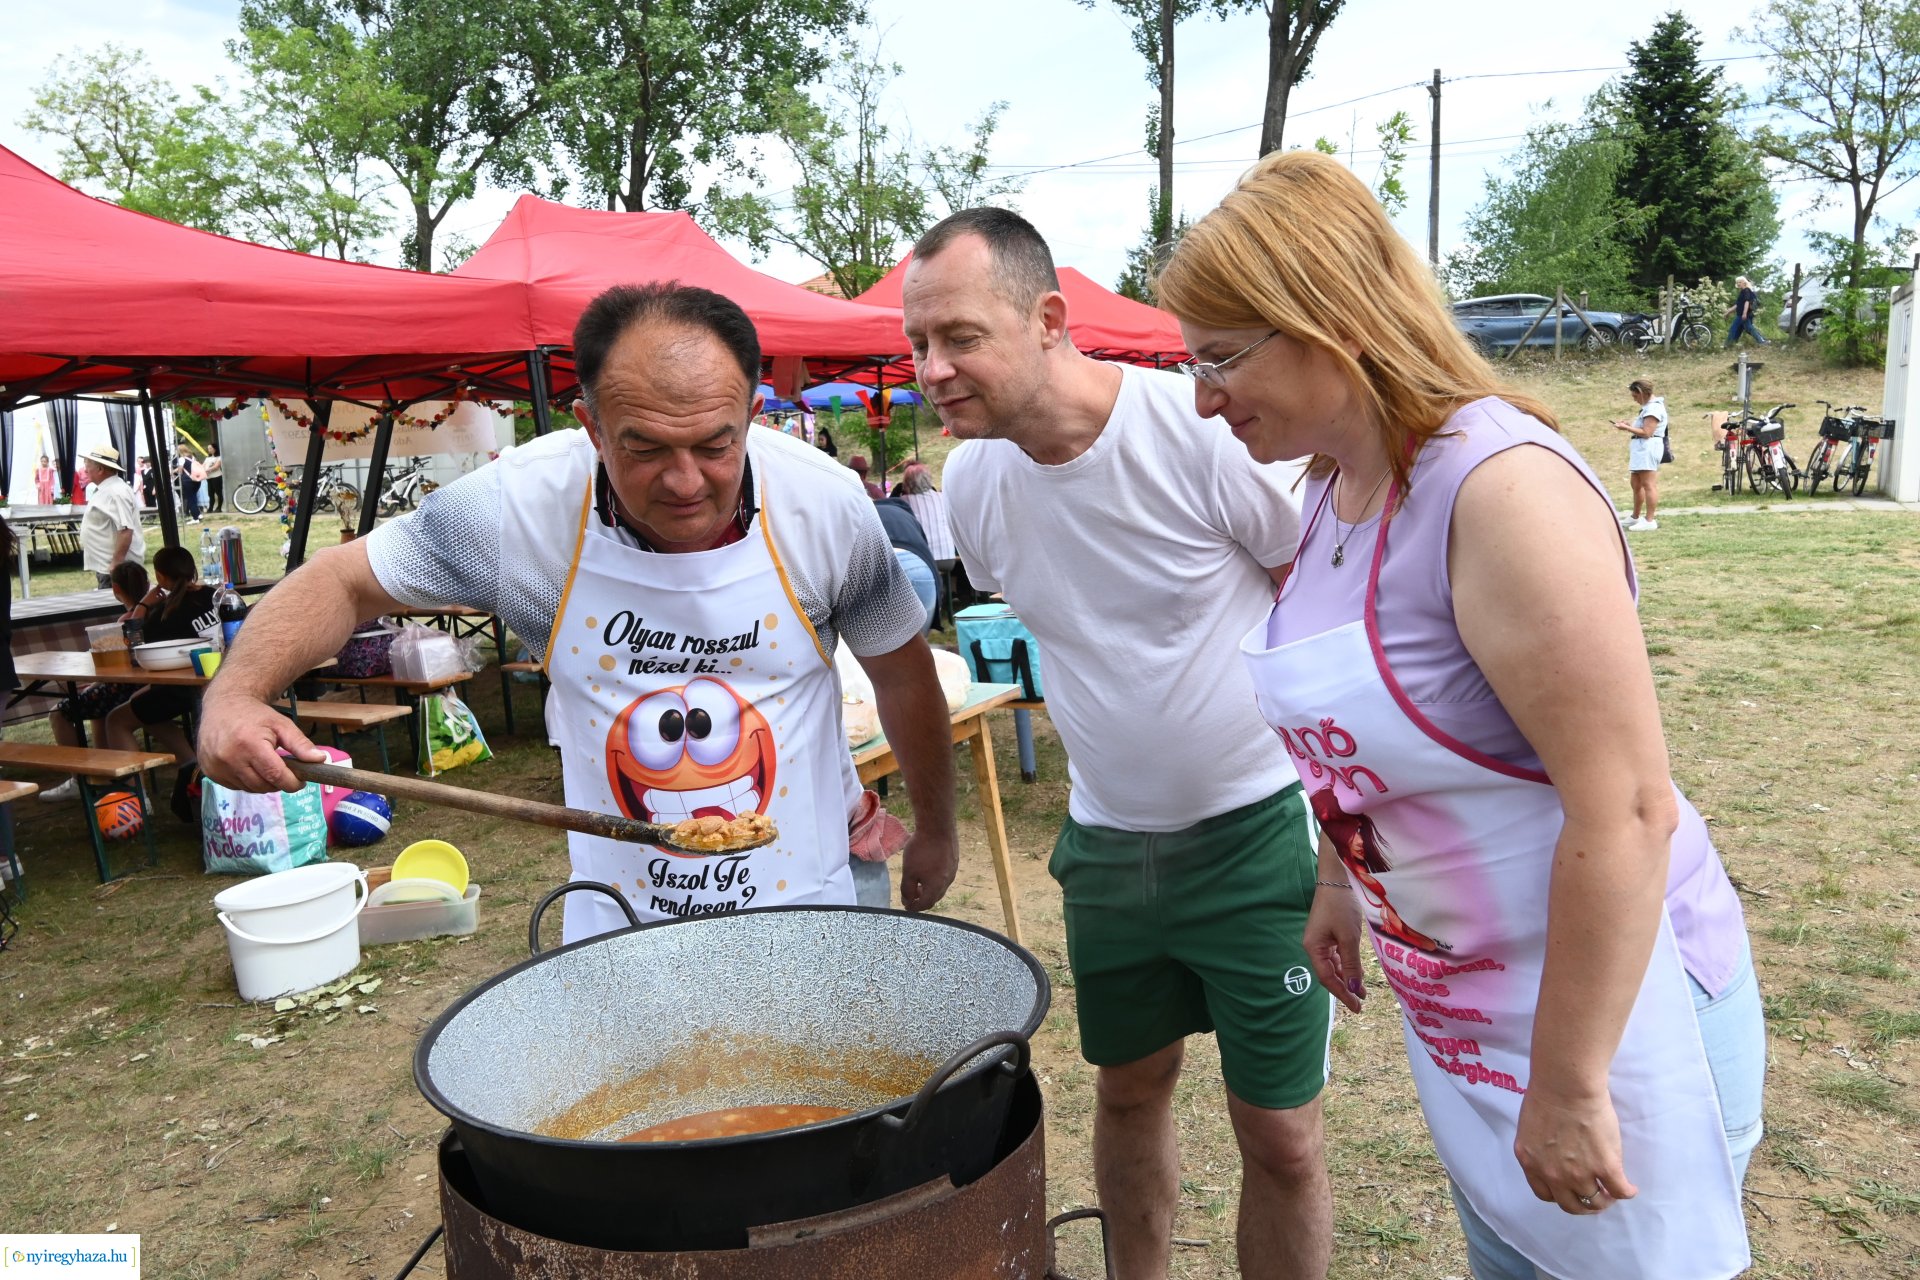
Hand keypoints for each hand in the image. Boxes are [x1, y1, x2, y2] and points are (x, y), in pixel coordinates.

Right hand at [196, 689, 326, 791]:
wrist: (223, 706)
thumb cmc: (255, 715)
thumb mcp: (282, 724)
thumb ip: (300, 744)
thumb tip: (320, 760)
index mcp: (249, 744)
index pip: (275, 775)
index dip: (292, 783)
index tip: (301, 781)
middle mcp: (229, 757)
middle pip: (263, 786)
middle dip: (278, 783)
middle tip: (285, 771)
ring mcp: (216, 766)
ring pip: (249, 788)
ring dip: (263, 783)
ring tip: (266, 765)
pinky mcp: (209, 771)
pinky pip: (235, 786)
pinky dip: (247, 781)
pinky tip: (250, 766)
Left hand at [898, 827, 958, 911]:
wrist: (938, 826)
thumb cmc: (920, 850)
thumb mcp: (908, 871)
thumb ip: (907, 889)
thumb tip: (907, 901)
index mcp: (936, 887)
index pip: (925, 904)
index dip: (914, 907)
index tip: (906, 905)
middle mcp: (948, 882)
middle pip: (934, 897)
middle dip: (922, 899)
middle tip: (911, 895)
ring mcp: (953, 871)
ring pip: (941, 886)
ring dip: (929, 888)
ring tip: (918, 881)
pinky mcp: (954, 860)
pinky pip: (945, 875)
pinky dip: (935, 878)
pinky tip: (928, 868)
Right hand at [1305, 882, 1366, 1011]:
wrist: (1336, 879)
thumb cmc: (1340, 906)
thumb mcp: (1349, 937)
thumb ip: (1352, 964)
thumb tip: (1355, 989)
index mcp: (1314, 948)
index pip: (1327, 978)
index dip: (1342, 994)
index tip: (1357, 1007)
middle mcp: (1314, 947)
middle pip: (1329, 974)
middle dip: (1345, 988)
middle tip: (1360, 1003)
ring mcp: (1320, 940)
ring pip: (1333, 966)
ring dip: (1347, 978)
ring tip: (1361, 992)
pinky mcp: (1327, 934)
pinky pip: (1336, 956)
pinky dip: (1346, 965)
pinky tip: (1356, 973)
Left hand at [1513, 1082, 1637, 1215]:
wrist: (1567, 1086)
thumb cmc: (1547, 1095)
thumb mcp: (1531, 1129)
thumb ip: (1540, 1149)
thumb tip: (1554, 1155)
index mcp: (1531, 1163)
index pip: (1545, 1194)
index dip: (1559, 1194)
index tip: (1569, 1190)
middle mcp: (1553, 1175)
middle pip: (1571, 1205)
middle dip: (1583, 1204)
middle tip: (1593, 1197)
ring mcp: (1579, 1174)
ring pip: (1595, 1201)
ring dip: (1605, 1200)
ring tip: (1612, 1192)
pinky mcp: (1605, 1167)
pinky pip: (1620, 1190)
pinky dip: (1627, 1192)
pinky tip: (1630, 1188)